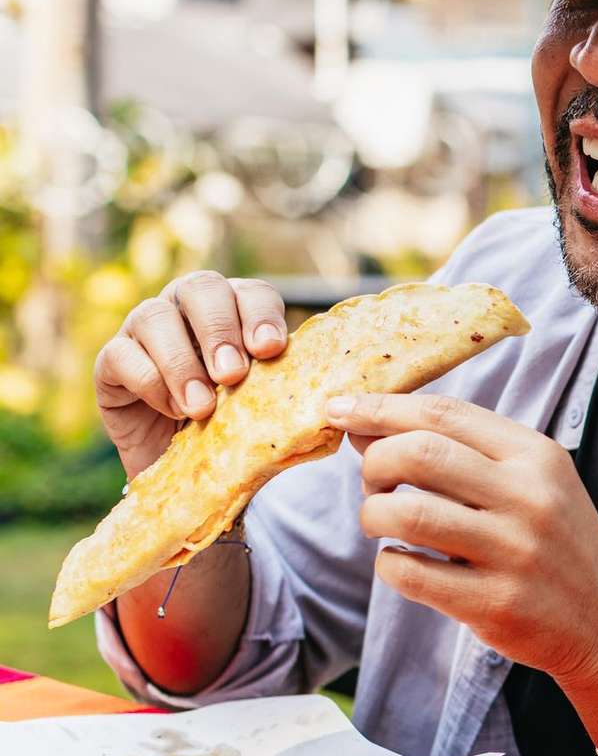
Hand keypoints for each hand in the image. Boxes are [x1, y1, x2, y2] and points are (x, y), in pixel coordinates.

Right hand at [94, 271, 288, 475]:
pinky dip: (151, 382)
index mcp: (236, 309)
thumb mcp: (265, 409)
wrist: (187, 466)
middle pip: (201, 288)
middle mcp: (188, 307)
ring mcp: (145, 328)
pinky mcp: (112, 359)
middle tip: (233, 374)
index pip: (253, 293)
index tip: (270, 349)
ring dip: (182, 361)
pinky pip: (122, 355)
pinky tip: (173, 410)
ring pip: (155, 316)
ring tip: (202, 406)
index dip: (261, 315)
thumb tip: (328, 409)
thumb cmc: (235, 426)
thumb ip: (285, 395)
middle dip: (219, 329)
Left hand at [328, 392, 597, 684]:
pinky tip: (402, 563)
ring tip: (381, 524)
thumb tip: (369, 426)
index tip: (339, 409)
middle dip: (373, 462)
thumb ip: (465, 453)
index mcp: (537, 456)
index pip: (444, 413)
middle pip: (418, 454)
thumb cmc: (558, 546)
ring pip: (405, 512)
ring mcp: (514, 551)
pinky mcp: (494, 603)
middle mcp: (529, 497)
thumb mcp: (534, 484)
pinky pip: (409, 573)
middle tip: (372, 482)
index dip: (381, 407)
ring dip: (372, 515)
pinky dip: (389, 564)